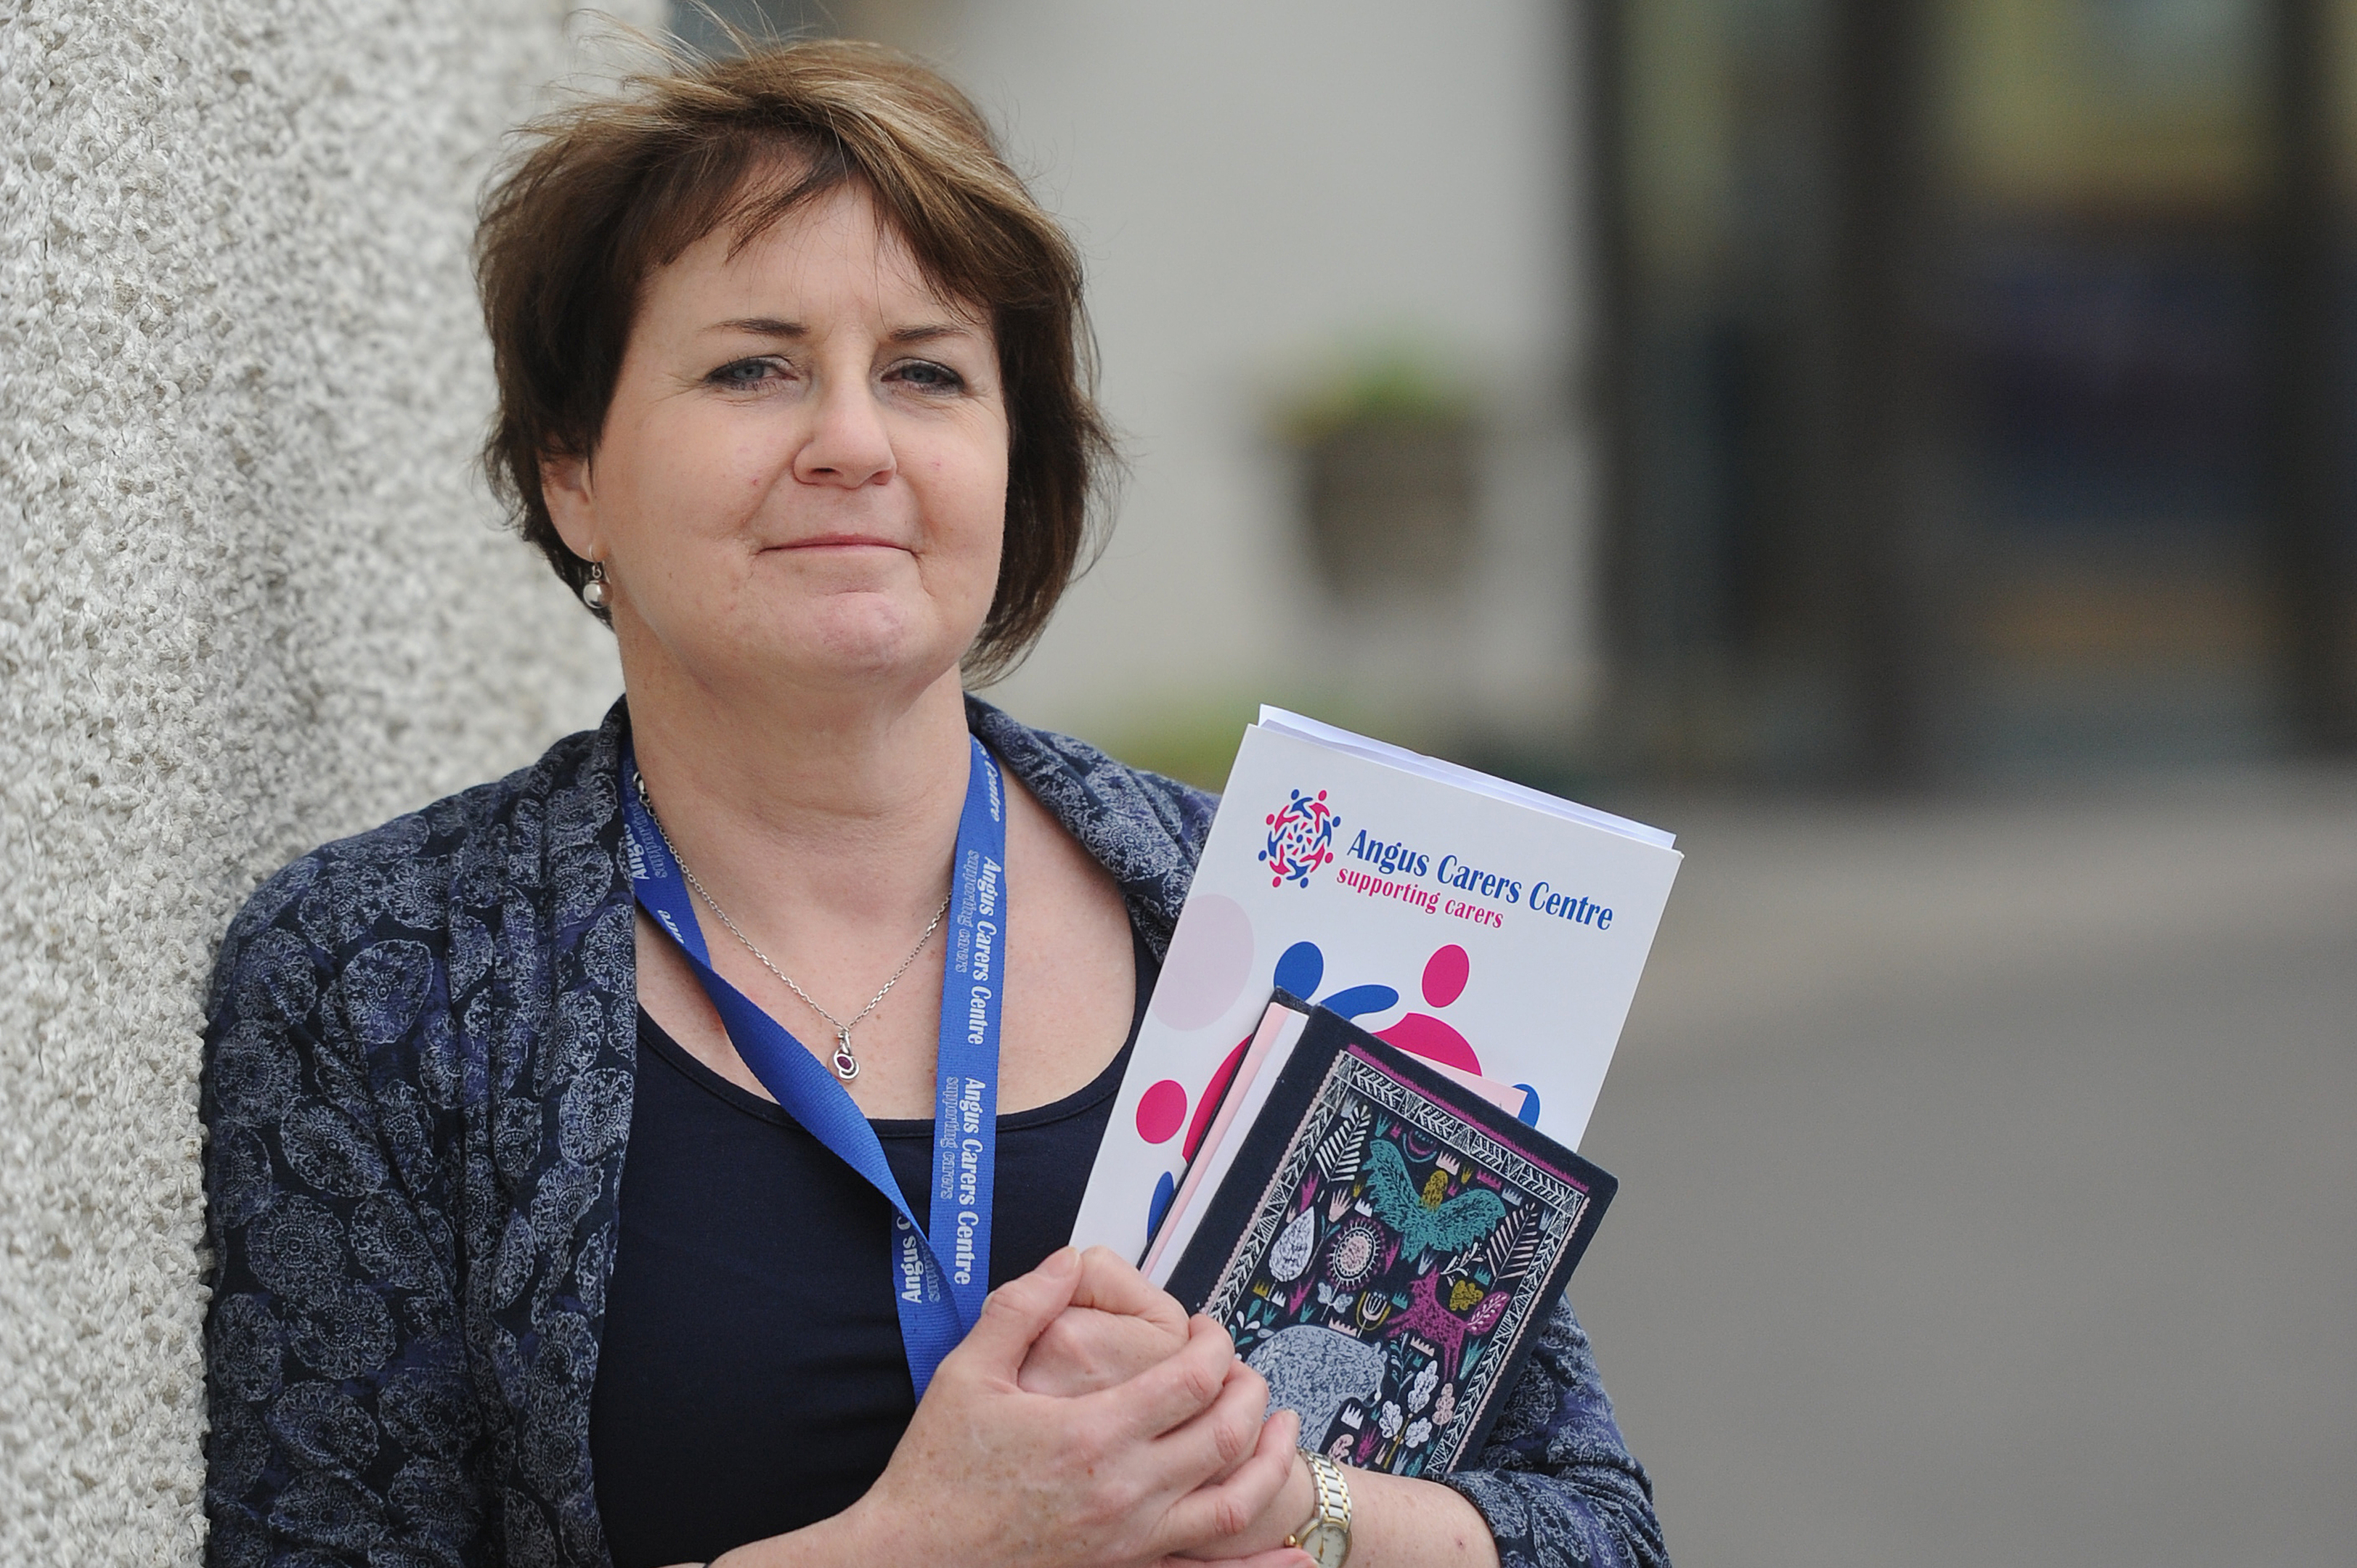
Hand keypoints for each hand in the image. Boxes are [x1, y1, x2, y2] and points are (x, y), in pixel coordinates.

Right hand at [836, 1246, 1304, 1567]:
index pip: (1192, 1378)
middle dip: (1247, 1389)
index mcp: (1092, 1434)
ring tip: (1282, 1428)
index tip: (1205, 1328)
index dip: (1213, 1344)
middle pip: (1225, 1432)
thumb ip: (1021, 1308)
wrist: (909, 1560)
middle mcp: (1124, 1492)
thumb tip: (1067, 1260)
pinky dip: (1259, 1567)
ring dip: (1269, 1460)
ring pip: (1233, 1501)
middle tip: (1240, 1366)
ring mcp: (1130, 1541)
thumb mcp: (967, 1373)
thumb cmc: (936, 1470)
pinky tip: (1295, 1562)